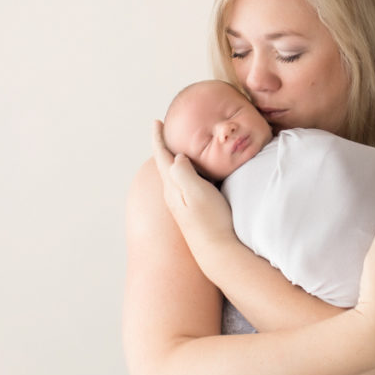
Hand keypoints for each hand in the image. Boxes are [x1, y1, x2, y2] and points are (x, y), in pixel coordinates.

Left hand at [151, 120, 236, 257]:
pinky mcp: (191, 211)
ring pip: (174, 174)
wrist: (218, 252)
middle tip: (166, 131)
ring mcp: (181, 204)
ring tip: (178, 148)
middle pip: (165, 164)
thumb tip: (177, 157)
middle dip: (165, 146)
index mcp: (173, 186)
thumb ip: (184, 172)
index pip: (162, 156)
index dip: (159, 137)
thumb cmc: (210, 221)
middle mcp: (173, 195)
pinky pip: (183, 183)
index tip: (156, 122)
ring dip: (174, 158)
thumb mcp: (196, 192)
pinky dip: (184, 171)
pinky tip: (193, 174)